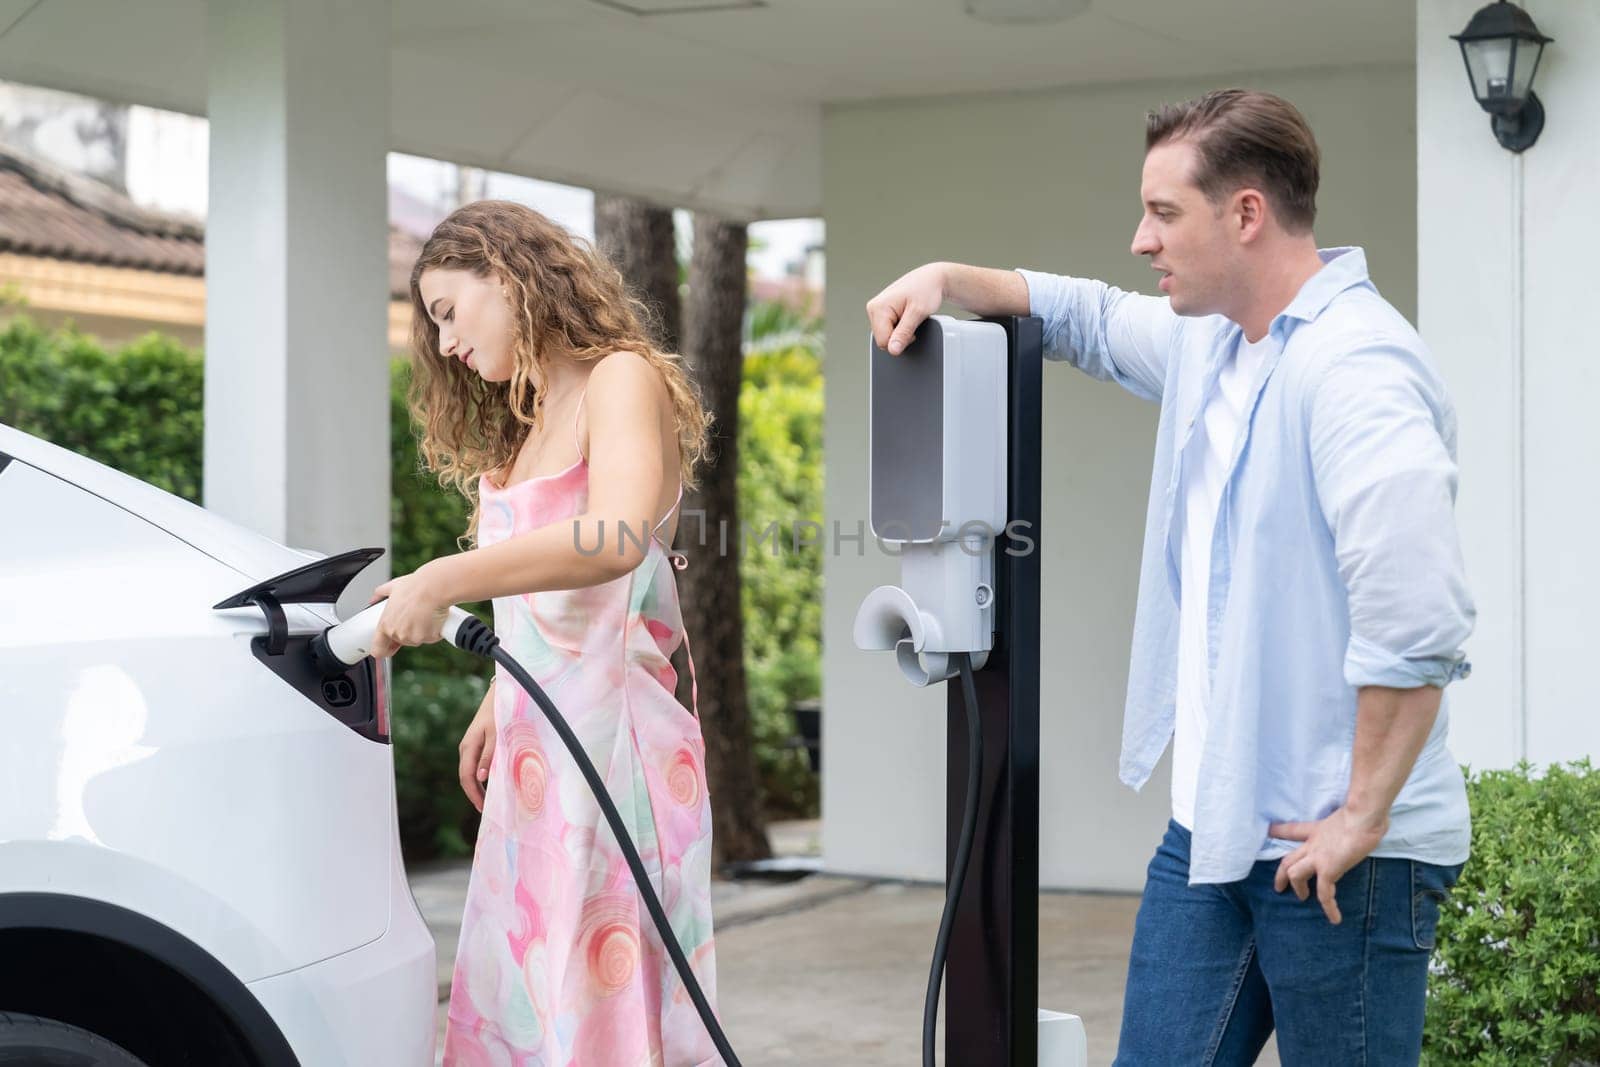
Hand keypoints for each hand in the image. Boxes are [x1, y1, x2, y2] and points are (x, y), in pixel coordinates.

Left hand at [367, 565, 450, 658]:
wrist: (435, 587)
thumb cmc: (416, 586)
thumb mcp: (393, 587)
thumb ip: (380, 594)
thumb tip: (374, 598)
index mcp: (385, 624)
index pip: (378, 649)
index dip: (382, 650)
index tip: (387, 648)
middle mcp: (398, 633)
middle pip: (402, 640)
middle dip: (408, 631)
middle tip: (414, 616)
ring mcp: (413, 637)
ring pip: (417, 639)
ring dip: (421, 630)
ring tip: (425, 613)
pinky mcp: (428, 638)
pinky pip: (431, 637)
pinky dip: (434, 630)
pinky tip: (434, 617)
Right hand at [458, 698, 495, 812]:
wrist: (498, 695)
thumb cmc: (499, 714)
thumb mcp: (496, 735)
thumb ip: (488, 756)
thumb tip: (480, 778)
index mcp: (468, 747)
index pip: (466, 777)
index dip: (473, 795)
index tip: (482, 808)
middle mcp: (465, 748)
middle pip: (465, 777)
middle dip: (474, 795)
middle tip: (485, 810)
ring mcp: (469, 746)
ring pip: (469, 772)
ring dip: (476, 788)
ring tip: (486, 802)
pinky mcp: (475, 744)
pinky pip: (474, 765)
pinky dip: (479, 778)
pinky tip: (488, 784)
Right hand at [866, 263, 946, 354]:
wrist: (931, 279)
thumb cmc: (926, 290)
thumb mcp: (917, 313)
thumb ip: (904, 333)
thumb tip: (892, 350)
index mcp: (878, 307)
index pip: (883, 341)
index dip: (901, 341)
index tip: (913, 328)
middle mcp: (874, 308)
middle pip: (883, 340)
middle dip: (900, 336)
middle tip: (912, 321)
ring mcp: (877, 310)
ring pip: (886, 336)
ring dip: (901, 331)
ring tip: (910, 316)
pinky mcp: (882, 312)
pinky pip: (889, 329)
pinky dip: (900, 327)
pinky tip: (907, 316)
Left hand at [1270, 807, 1388, 923]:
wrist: (1363, 816)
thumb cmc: (1363, 813)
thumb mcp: (1351, 815)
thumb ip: (1352, 821)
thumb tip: (1369, 820)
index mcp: (1318, 831)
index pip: (1294, 830)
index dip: (1279, 831)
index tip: (1269, 832)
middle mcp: (1313, 845)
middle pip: (1288, 859)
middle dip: (1281, 874)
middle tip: (1279, 887)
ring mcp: (1318, 857)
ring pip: (1295, 875)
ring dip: (1298, 888)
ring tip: (1303, 898)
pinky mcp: (1328, 869)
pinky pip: (1324, 893)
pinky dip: (1329, 907)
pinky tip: (1335, 918)